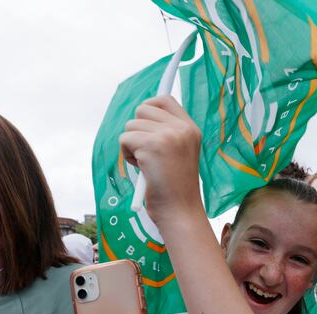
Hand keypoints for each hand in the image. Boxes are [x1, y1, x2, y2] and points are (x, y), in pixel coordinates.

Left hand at [119, 96, 202, 225]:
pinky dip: (127, 155)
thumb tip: (143, 111)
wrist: (180, 211)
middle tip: (148, 152)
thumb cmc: (175, 186)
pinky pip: (124, 139)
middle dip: (138, 130)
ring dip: (132, 145)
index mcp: (191, 129)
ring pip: (131, 125)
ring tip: (147, 164)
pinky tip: (142, 169)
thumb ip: (168, 132)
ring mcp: (168, 136)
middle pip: (143, 109)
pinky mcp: (152, 146)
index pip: (165, 99)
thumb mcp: (180, 152)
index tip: (145, 122)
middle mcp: (182, 129)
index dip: (150, 106)